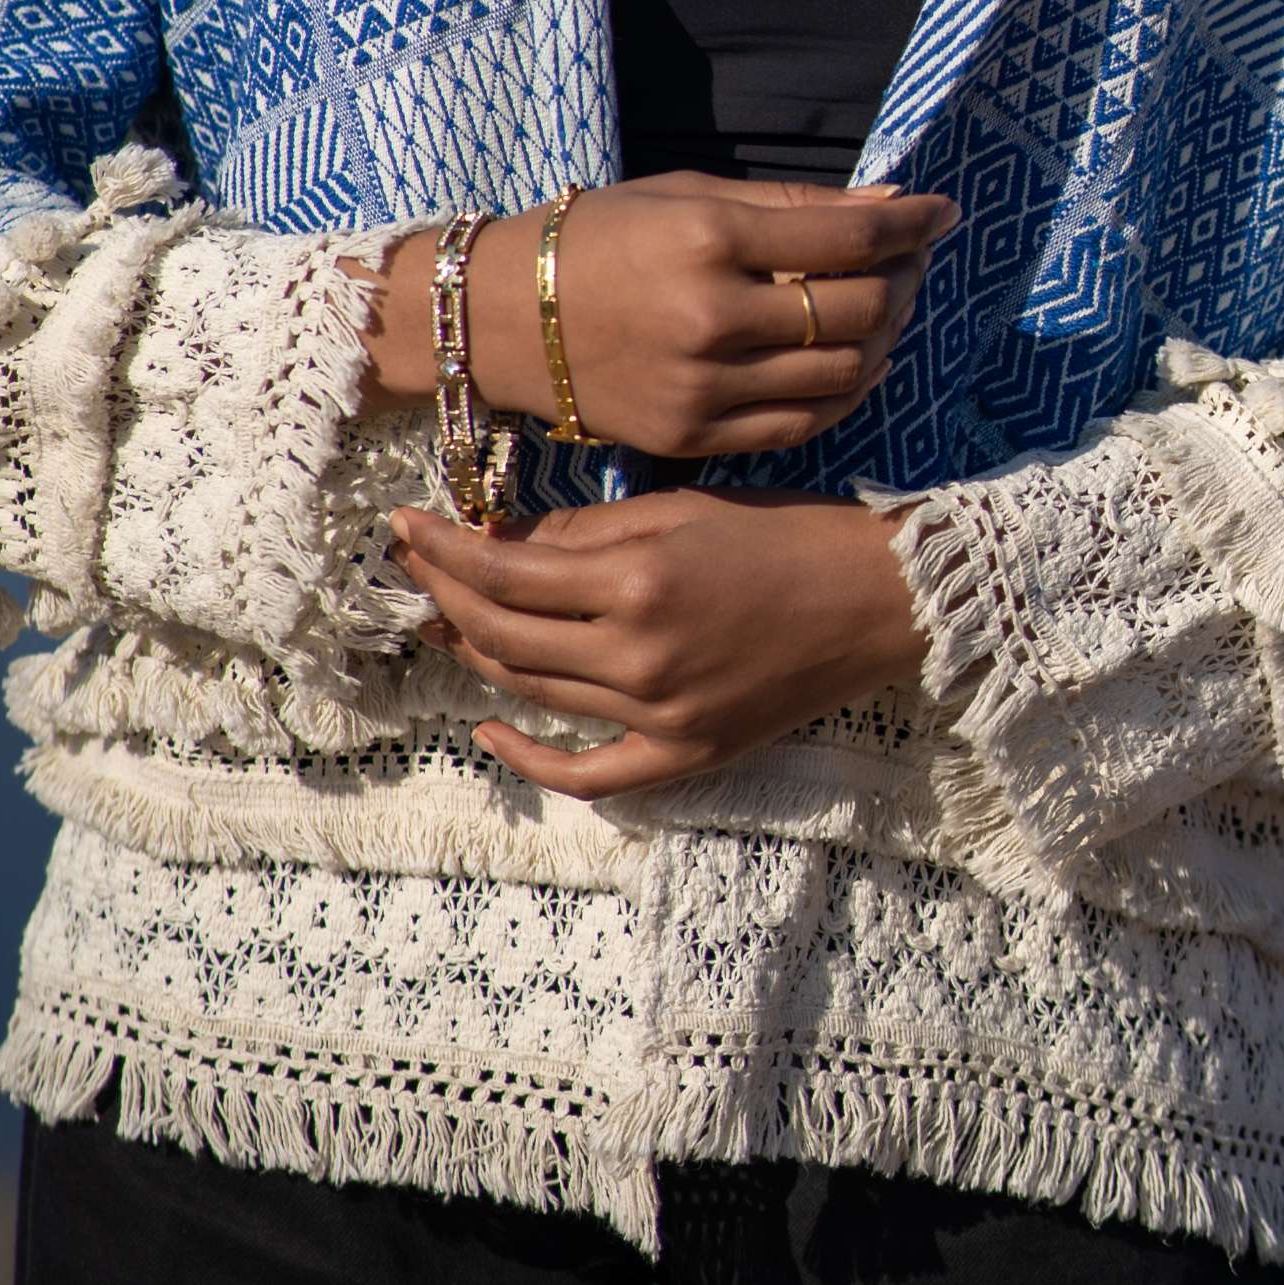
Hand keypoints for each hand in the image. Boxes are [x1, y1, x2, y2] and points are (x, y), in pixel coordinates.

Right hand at [367, 172, 955, 462]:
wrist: (499, 319)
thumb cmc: (597, 239)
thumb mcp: (689, 194)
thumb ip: (794, 204)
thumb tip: (893, 201)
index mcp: (709, 240)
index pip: (847, 239)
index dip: (910, 224)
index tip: (939, 211)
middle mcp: (711, 318)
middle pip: (856, 310)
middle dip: (904, 280)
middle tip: (911, 261)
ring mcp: (703, 387)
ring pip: (842, 375)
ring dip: (884, 338)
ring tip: (884, 308)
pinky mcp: (694, 437)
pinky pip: (802, 424)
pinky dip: (844, 394)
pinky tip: (851, 363)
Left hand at [390, 488, 926, 796]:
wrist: (878, 600)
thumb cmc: (785, 534)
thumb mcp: (680, 509)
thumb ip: (586, 532)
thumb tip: (498, 541)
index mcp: (637, 581)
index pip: (504, 572)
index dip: (444, 550)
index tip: (406, 528)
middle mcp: (639, 656)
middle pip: (504, 636)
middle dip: (446, 597)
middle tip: (416, 567)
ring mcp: (660, 716)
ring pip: (534, 692)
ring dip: (476, 655)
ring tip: (445, 619)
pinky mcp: (685, 755)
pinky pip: (589, 775)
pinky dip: (531, 757)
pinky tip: (488, 727)